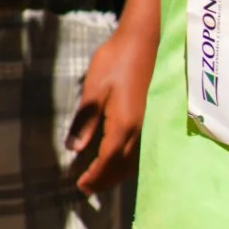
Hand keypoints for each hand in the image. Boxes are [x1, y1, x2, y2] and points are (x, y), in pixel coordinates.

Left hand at [66, 21, 156, 195]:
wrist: (145, 39)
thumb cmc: (116, 60)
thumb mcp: (94, 89)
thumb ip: (85, 120)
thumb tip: (74, 148)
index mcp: (124, 125)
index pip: (107, 161)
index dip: (94, 176)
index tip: (81, 186)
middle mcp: (140, 130)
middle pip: (122, 166)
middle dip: (105, 180)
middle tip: (88, 189)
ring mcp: (150, 123)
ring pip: (134, 160)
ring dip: (118, 173)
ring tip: (102, 178)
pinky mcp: (154, 115)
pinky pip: (142, 149)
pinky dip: (129, 161)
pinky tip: (121, 158)